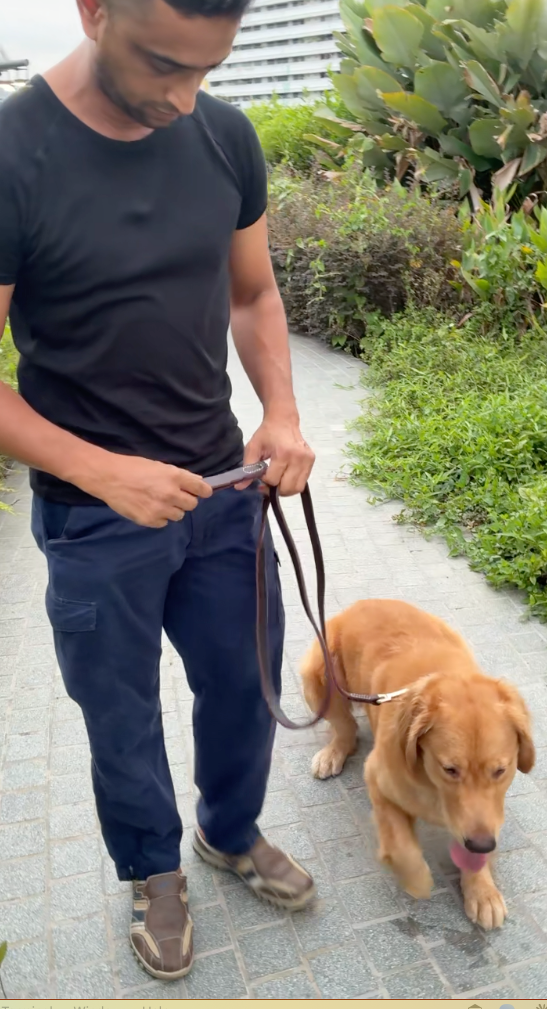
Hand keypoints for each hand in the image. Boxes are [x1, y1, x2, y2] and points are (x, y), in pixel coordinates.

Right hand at [82, 453, 211, 527]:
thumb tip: (197, 480)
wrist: (108, 478)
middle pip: (192, 504)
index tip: (202, 493)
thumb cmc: (133, 467)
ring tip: (159, 502)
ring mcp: (160, 509)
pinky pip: (164, 523)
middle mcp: (170, 494)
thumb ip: (179, 475)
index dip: (204, 491)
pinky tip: (149, 508)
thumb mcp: (159, 466)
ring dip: (173, 510)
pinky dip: (160, 518)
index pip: (201, 488)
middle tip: (174, 496)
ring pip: (179, 515)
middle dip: (186, 500)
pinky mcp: (150, 520)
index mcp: (174, 477)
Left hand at [238, 416, 314, 495]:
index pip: (273, 480)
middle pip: (286, 488)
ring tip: (277, 480)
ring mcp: (307, 460)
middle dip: (275, 488)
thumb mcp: (252, 448)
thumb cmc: (267, 434)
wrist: (283, 421)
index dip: (264, 480)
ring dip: (285, 489)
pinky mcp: (312, 461)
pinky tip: (285, 476)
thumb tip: (239, 487)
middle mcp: (298, 458)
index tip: (261, 473)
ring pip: (297, 488)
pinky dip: (293, 484)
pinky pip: (302, 482)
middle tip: (268, 480)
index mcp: (283, 453)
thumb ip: (247, 469)